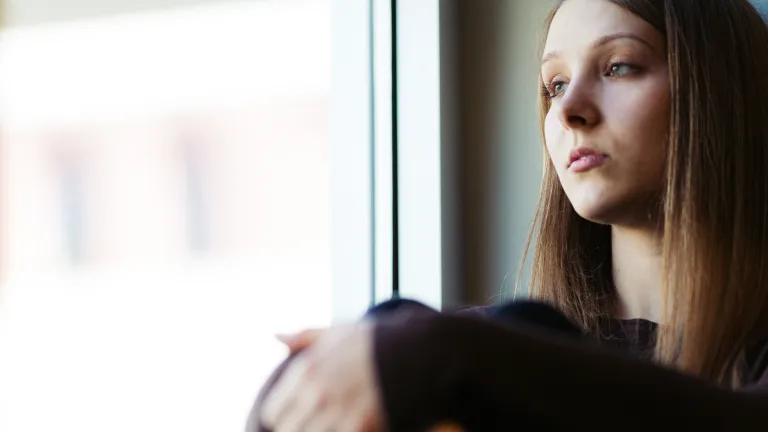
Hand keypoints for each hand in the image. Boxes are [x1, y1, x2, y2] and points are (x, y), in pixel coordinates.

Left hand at [261, 323, 382, 431]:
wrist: (414, 352)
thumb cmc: (373, 342)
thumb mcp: (336, 332)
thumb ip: (303, 337)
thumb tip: (276, 335)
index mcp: (307, 369)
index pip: (272, 412)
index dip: (280, 416)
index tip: (293, 414)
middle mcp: (318, 392)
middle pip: (287, 431)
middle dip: (296, 428)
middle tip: (310, 421)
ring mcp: (339, 411)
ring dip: (317, 431)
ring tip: (330, 422)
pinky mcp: (360, 425)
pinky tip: (347, 425)